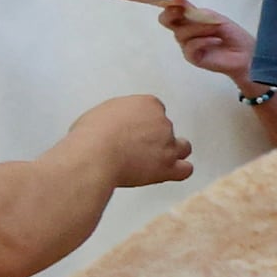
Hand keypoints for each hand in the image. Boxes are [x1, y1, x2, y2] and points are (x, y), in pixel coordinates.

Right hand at [74, 95, 199, 188]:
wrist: (94, 154)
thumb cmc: (91, 135)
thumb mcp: (101, 113)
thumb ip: (118, 117)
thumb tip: (114, 126)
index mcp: (147, 104)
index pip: (155, 110)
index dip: (145, 122)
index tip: (135, 130)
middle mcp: (162, 122)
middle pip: (167, 129)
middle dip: (155, 138)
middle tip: (138, 148)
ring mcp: (168, 144)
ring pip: (182, 147)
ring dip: (172, 153)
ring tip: (156, 160)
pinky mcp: (167, 166)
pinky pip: (185, 169)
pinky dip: (179, 171)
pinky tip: (168, 173)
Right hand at [116, 0, 252, 86]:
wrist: (244, 52)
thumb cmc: (230, 33)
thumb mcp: (213, 17)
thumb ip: (194, 10)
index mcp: (188, 20)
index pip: (171, 11)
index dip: (171, 3)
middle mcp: (184, 32)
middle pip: (166, 21)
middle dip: (171, 13)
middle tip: (181, 11)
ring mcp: (187, 46)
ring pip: (181, 33)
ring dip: (199, 28)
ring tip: (216, 29)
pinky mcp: (193, 58)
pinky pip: (190, 47)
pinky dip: (204, 41)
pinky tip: (216, 40)